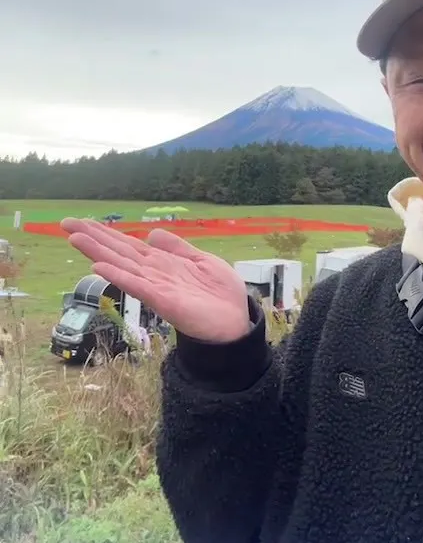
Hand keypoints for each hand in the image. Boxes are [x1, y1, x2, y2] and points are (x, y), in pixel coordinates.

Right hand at [60, 219, 249, 342]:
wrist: (236, 321)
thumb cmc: (219, 294)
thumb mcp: (201, 260)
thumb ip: (177, 247)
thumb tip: (152, 232)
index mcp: (161, 264)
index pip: (127, 245)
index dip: (105, 233)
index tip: (82, 222)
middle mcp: (152, 274)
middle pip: (118, 252)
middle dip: (93, 238)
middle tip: (66, 224)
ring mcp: (156, 288)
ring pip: (122, 266)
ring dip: (98, 253)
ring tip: (75, 239)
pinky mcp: (164, 301)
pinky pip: (138, 286)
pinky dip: (119, 277)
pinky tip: (99, 268)